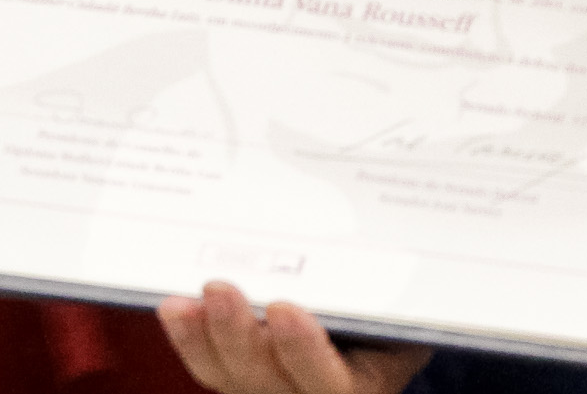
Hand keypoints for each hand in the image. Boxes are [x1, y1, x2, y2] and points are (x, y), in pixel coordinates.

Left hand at [157, 284, 429, 393]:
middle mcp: (316, 393)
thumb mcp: (411, 292)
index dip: (304, 351)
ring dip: (202, 339)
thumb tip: (391, 210)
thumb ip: (392, 274)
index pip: (332, 382)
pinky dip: (191, 338)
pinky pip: (213, 366)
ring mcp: (275, 386)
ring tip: (180, 303)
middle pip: (269, 383)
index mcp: (368, 380)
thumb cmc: (404, 298)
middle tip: (219, 287)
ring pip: (231, 377)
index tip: (283, 309)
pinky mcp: (244, 373)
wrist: (389, 313)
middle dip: (238, 337)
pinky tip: (175, 309)